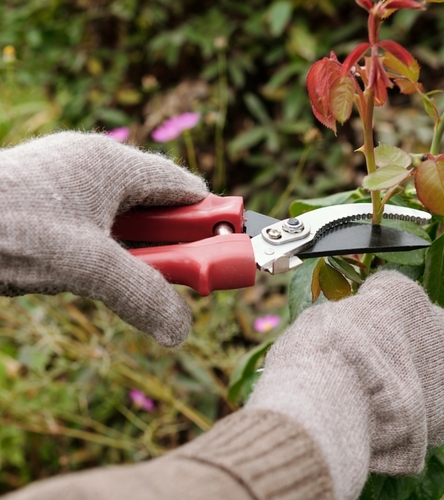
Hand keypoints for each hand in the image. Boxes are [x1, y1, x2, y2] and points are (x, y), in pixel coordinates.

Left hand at [0, 132, 207, 345]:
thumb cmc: (5, 228)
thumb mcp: (84, 266)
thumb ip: (141, 295)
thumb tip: (181, 331)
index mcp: (114, 164)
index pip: (187, 190)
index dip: (209, 223)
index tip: (219, 257)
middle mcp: (96, 166)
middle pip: (161, 206)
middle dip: (173, 245)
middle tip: (172, 278)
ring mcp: (72, 182)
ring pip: (130, 220)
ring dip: (138, 253)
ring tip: (124, 278)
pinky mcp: (53, 200)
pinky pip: (101, 225)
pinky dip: (110, 252)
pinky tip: (93, 271)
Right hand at [247, 271, 443, 499]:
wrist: (330, 402)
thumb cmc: (318, 353)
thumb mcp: (322, 317)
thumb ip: (347, 316)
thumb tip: (347, 324)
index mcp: (400, 294)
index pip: (395, 286)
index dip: (375, 302)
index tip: (360, 317)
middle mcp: (433, 323)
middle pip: (433, 321)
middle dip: (412, 333)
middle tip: (385, 354)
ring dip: (437, 368)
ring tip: (407, 386)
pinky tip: (423, 410)